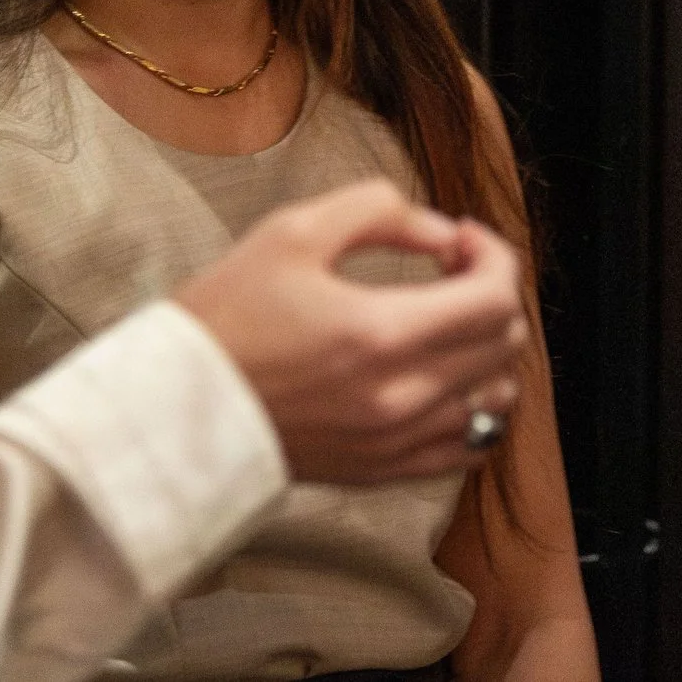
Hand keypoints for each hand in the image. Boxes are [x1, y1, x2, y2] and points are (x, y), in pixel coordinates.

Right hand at [173, 178, 527, 484]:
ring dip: (490, 349)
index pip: (495, 296)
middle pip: (505, 343)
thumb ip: (379, 212)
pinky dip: (476, 406)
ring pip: (498, 396)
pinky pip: (470, 445)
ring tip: (449, 322)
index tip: (460, 237)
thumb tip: (443, 232)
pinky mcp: (386, 470)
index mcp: (381, 333)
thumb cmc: (226, 317)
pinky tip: (444, 376)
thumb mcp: (291, 231)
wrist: (176, 407)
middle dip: (493, 291)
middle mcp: (402, 396)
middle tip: (452, 268)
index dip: (494, 253)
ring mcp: (398, 442)